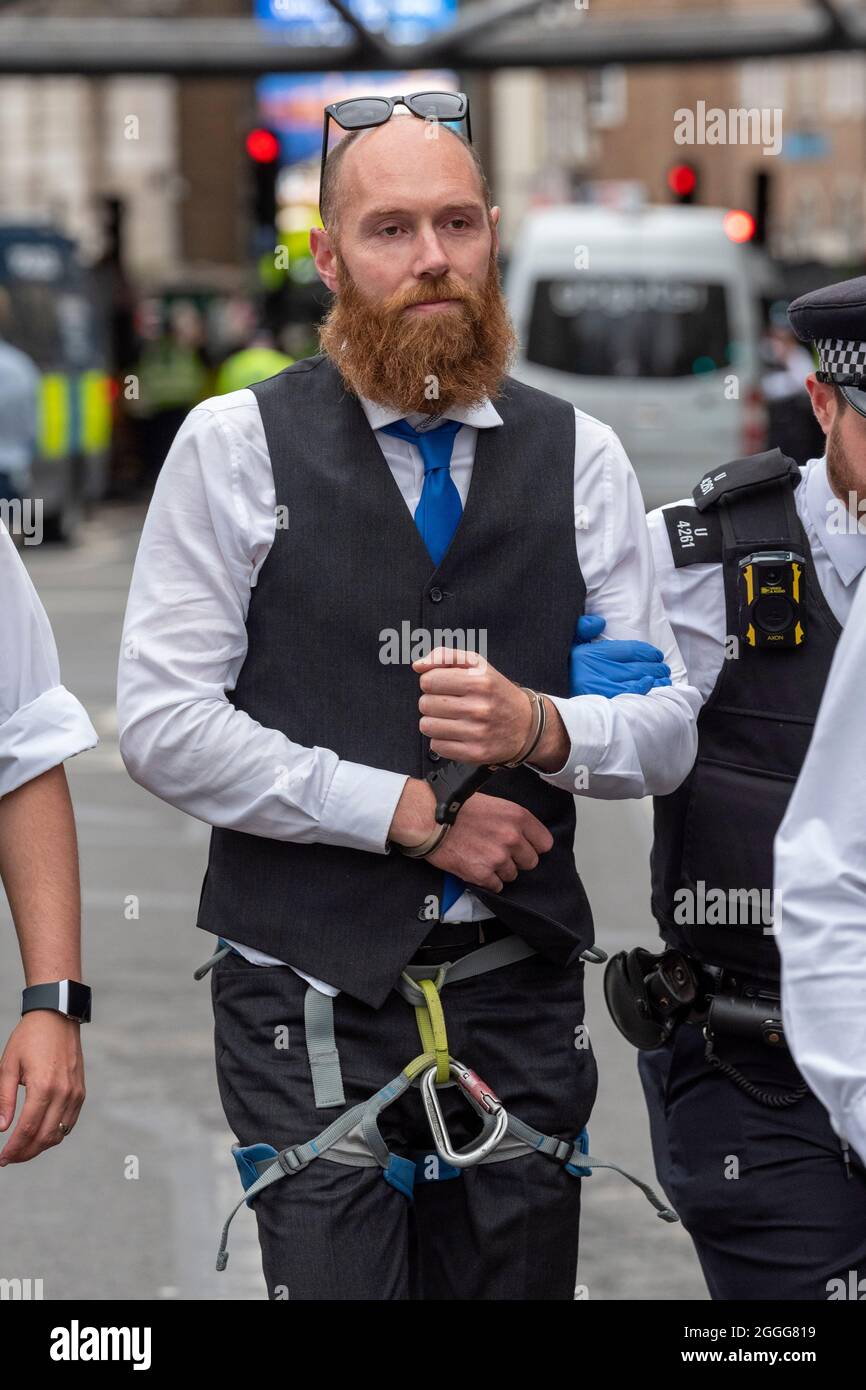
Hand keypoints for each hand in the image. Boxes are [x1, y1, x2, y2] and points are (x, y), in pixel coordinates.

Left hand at [0, 1012, 85, 1164]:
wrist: (57, 1017)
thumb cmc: (29, 1038)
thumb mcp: (9, 1066)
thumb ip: (4, 1098)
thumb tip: (2, 1128)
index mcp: (43, 1086)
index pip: (27, 1129)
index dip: (13, 1148)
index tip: (2, 1159)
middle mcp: (63, 1093)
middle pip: (45, 1137)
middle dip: (25, 1153)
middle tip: (9, 1158)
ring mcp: (75, 1093)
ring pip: (59, 1134)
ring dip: (40, 1147)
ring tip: (23, 1149)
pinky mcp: (80, 1091)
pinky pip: (69, 1122)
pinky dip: (55, 1134)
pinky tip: (41, 1134)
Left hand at [413, 647, 533, 764]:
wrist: (526, 725)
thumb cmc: (497, 693)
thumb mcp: (478, 665)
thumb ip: (446, 657)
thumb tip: (418, 665)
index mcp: (479, 681)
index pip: (428, 681)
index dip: (432, 682)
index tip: (444, 686)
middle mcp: (479, 707)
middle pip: (425, 704)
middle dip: (433, 702)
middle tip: (450, 703)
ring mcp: (477, 732)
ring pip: (427, 726)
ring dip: (435, 722)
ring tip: (452, 718)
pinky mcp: (474, 753)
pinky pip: (436, 746)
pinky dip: (442, 740)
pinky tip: (457, 733)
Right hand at [426, 792, 553, 892]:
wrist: (428, 818)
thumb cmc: (455, 806)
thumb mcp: (493, 803)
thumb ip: (511, 820)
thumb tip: (522, 834)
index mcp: (517, 817)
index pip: (545, 843)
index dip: (533, 846)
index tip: (524, 847)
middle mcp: (512, 837)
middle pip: (531, 862)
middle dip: (517, 860)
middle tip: (499, 853)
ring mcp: (498, 857)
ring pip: (512, 875)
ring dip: (500, 870)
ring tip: (482, 858)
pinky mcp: (482, 873)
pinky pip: (496, 886)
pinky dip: (487, 881)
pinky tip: (475, 867)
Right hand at [569, 615, 670, 697]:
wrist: (553, 704)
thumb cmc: (564, 669)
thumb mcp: (570, 645)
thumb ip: (583, 629)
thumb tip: (600, 622)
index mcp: (589, 654)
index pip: (629, 650)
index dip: (648, 652)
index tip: (657, 655)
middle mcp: (595, 669)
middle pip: (636, 666)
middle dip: (655, 667)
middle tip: (664, 669)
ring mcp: (599, 687)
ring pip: (636, 681)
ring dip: (655, 680)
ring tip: (664, 679)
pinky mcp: (602, 702)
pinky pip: (629, 695)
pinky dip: (642, 690)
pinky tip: (650, 686)